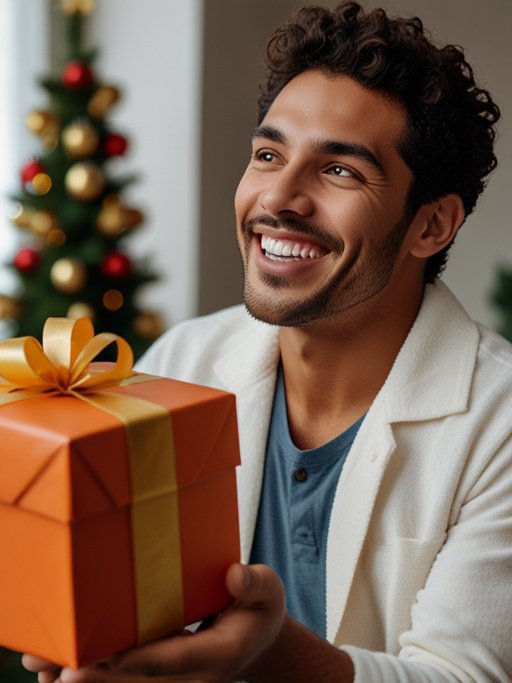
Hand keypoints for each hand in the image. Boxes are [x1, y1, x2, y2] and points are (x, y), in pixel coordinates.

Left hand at [23, 562, 286, 681]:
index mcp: (217, 655)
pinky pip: (122, 681)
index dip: (142, 660)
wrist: (253, 643)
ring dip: (85, 678)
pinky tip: (52, 667)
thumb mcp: (269, 591)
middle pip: (140, 682)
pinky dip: (90, 675)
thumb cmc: (258, 610)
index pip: (176, 660)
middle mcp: (190, 678)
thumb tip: (235, 574)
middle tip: (59, 667)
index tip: (110, 655)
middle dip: (99, 677)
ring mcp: (172, 682)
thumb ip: (256, 583)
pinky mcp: (155, 677)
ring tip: (41, 665)